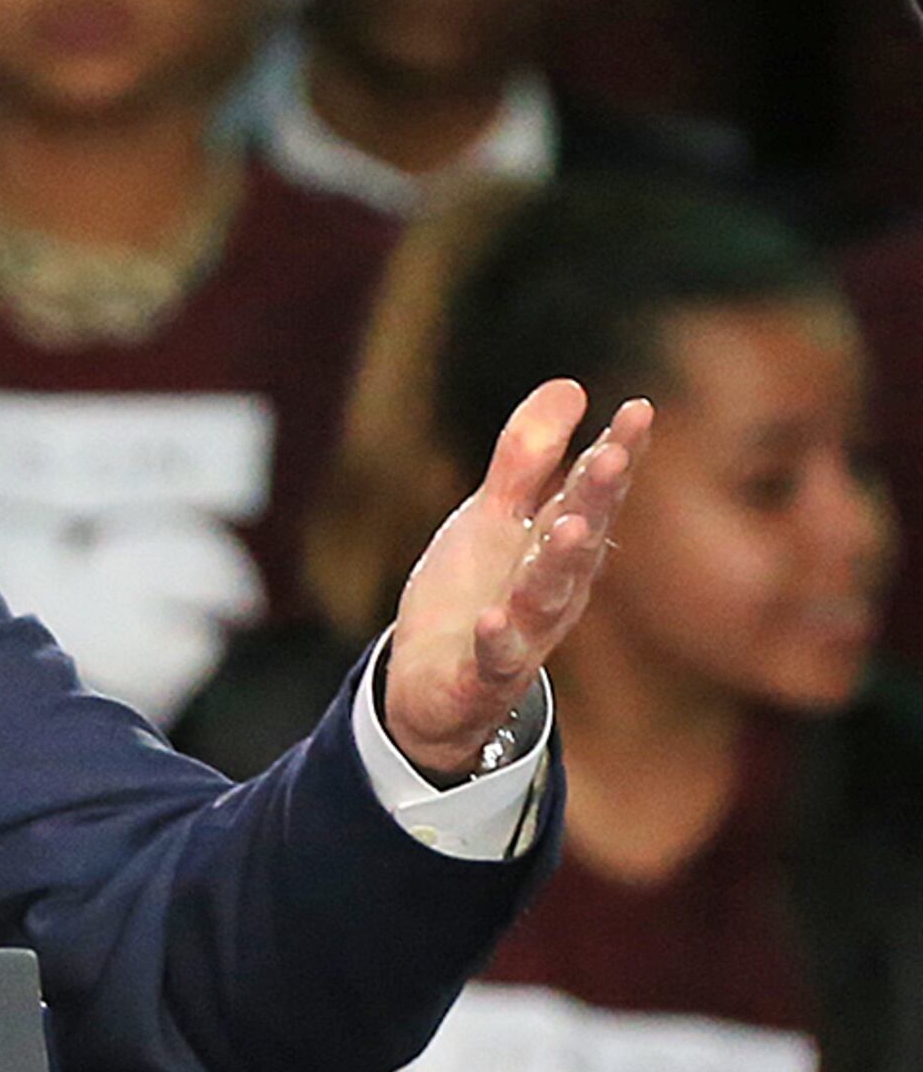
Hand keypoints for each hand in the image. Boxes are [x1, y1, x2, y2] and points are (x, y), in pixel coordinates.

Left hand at [381, 378, 651, 778]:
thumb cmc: (476, 591)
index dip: (618, 453)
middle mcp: (554, 588)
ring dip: (558, 562)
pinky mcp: (482, 674)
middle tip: (611, 455)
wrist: (433, 686)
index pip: (594, 493)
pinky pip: (494, 658)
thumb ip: (527, 456)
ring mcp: (522, 633)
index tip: (638, 409)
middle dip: (595, 498)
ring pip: (546, 597)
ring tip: (566, 526)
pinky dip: (496, 640)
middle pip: (579, 538)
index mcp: (559, 544)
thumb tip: (571, 386)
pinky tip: (493, 619)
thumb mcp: (493, 516)